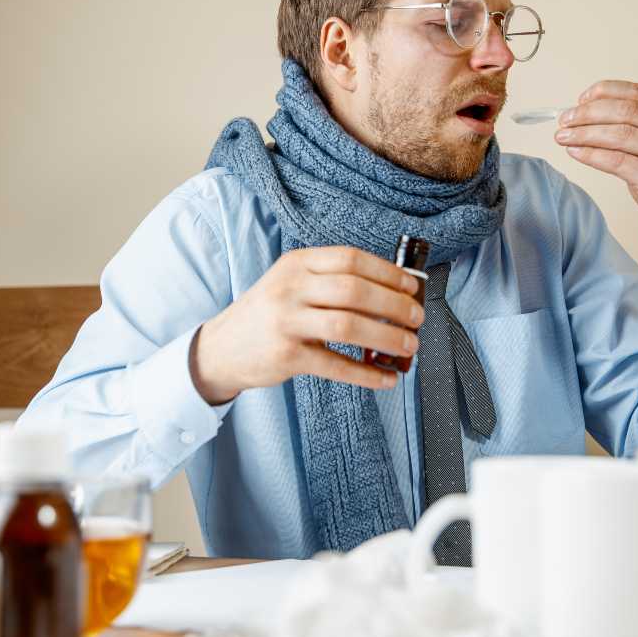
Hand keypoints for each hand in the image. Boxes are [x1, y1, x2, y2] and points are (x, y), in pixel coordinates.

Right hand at [191, 246, 422, 403]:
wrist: (221, 348)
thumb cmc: (266, 315)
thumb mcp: (290, 284)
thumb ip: (330, 282)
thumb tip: (391, 294)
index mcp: (297, 264)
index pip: (351, 258)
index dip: (388, 272)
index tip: (411, 287)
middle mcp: (290, 288)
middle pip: (355, 290)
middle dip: (394, 305)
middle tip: (416, 318)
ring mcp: (286, 322)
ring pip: (349, 325)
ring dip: (387, 337)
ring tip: (408, 346)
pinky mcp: (286, 356)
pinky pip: (336, 365)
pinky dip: (366, 373)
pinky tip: (385, 378)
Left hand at [555, 81, 637, 276]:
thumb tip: (589, 111)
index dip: (606, 92)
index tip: (582, 98)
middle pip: (627, 110)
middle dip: (589, 112)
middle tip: (565, 119)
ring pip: (619, 134)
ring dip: (584, 133)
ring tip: (563, 136)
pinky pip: (615, 161)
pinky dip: (590, 154)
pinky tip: (575, 152)